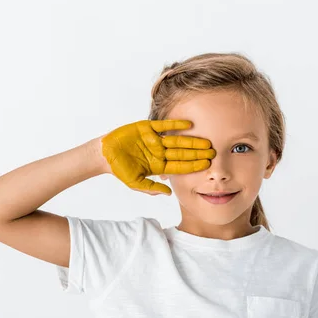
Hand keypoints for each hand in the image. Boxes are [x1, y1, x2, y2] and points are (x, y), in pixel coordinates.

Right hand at [101, 119, 215, 195]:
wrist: (104, 154)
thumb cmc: (119, 169)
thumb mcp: (135, 183)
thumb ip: (151, 188)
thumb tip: (168, 193)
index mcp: (159, 165)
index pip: (180, 166)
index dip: (193, 165)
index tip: (207, 165)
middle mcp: (160, 152)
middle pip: (182, 153)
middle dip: (197, 153)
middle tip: (213, 152)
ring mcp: (155, 140)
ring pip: (176, 140)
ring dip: (191, 140)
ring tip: (205, 141)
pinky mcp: (147, 128)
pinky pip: (164, 126)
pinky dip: (175, 124)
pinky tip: (188, 124)